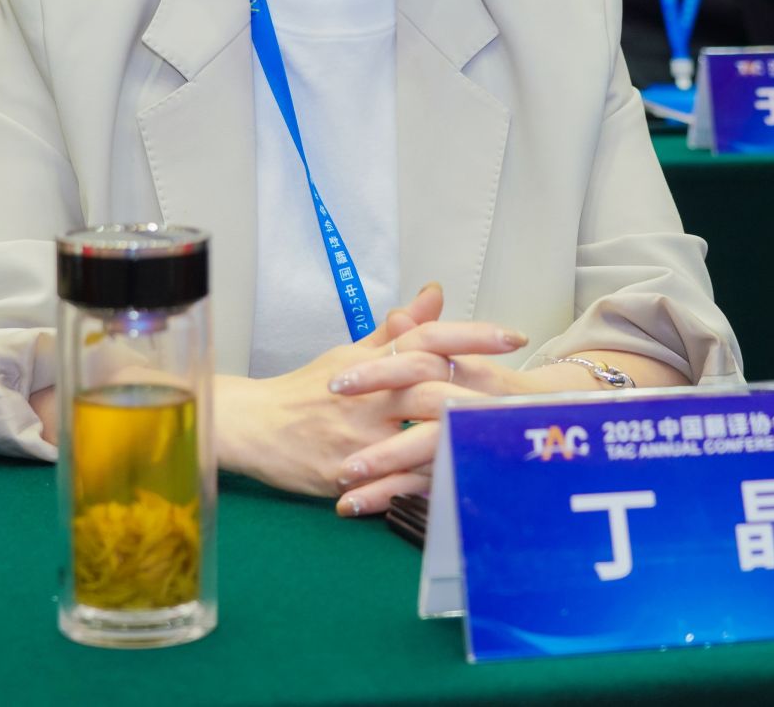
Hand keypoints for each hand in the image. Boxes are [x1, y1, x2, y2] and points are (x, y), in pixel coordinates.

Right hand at [216, 285, 526, 500]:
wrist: (251, 426)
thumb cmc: (306, 389)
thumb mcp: (350, 352)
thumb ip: (399, 328)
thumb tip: (435, 293)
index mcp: (372, 359)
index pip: (427, 338)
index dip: (471, 335)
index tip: (513, 335)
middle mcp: (367, 392)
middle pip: (429, 383)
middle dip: (477, 390)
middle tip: (521, 397)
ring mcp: (356, 433)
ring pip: (416, 431)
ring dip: (460, 433)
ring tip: (499, 436)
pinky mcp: (346, 470)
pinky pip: (393, 478)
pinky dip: (426, 480)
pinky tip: (459, 480)